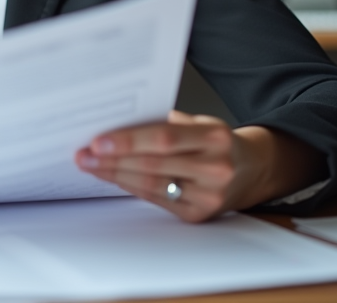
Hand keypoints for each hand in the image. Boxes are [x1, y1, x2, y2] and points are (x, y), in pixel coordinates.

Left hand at [74, 111, 322, 222]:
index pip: (164, 139)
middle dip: (113, 160)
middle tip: (84, 155)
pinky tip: (113, 178)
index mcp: (214, 137)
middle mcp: (215, 168)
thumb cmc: (217, 141)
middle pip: (153, 165)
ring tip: (91, 166)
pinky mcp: (199, 215)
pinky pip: (157, 200)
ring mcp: (209, 196)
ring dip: (115, 176)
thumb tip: (116, 123)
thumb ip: (164, 123)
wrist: (252, 169)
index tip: (98, 141)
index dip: (128, 141)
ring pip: (151, 185)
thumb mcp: (200, 122)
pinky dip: (131, 187)